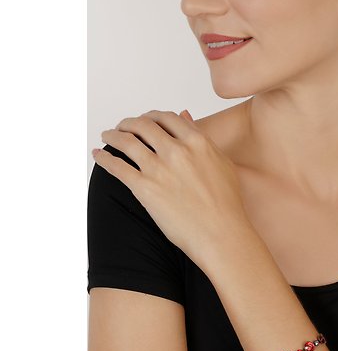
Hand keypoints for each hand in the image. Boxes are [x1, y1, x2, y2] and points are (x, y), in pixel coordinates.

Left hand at [92, 109, 250, 268]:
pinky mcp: (145, 188)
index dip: (151, 116)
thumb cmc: (226, 204)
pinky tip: (99, 156)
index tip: (145, 121)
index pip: (167, 118)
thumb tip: (185, 118)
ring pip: (125, 141)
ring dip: (112, 136)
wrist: (221, 234)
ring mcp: (159, 169)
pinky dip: (104, 158)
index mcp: (197, 142)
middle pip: (143, 125)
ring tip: (107, 137)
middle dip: (128, 123)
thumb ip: (202, 138)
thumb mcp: (221, 163)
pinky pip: (116, 166)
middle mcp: (176, 151)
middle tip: (122, 128)